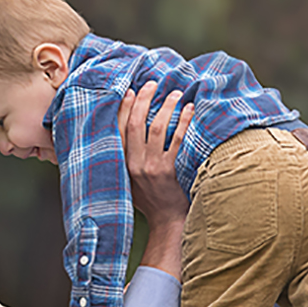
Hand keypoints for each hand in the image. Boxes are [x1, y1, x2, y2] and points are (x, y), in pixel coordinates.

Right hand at [119, 81, 191, 223]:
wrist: (166, 222)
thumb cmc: (150, 200)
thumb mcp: (128, 180)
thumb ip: (125, 159)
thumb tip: (124, 130)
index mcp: (121, 164)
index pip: (118, 129)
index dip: (124, 107)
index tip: (131, 90)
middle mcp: (134, 164)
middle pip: (136, 123)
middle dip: (144, 99)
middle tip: (153, 84)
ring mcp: (152, 168)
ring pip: (157, 128)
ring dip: (166, 106)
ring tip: (175, 93)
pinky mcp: (169, 171)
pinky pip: (177, 140)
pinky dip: (183, 122)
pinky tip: (189, 110)